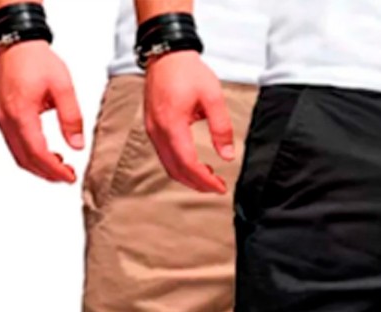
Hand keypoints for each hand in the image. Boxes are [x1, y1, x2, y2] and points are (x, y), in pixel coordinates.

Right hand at [0, 41, 83, 183]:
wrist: (16, 42)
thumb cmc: (36, 59)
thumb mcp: (62, 87)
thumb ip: (71, 118)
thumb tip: (77, 145)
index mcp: (21, 113)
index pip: (37, 153)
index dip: (55, 170)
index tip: (70, 178)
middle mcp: (7, 119)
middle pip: (26, 160)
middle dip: (48, 173)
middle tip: (68, 177)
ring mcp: (2, 118)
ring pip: (18, 155)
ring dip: (39, 166)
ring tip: (61, 167)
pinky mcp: (2, 116)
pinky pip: (15, 144)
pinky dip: (30, 155)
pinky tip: (47, 153)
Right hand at [144, 51, 234, 192]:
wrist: (165, 53)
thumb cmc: (187, 71)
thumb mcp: (212, 96)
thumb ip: (221, 127)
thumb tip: (228, 154)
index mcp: (172, 124)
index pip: (188, 164)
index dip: (205, 180)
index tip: (220, 187)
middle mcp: (158, 131)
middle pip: (177, 170)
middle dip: (198, 184)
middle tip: (217, 187)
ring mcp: (152, 130)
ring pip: (169, 166)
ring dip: (189, 177)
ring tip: (209, 178)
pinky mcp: (152, 128)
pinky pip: (164, 156)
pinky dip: (180, 166)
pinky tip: (194, 164)